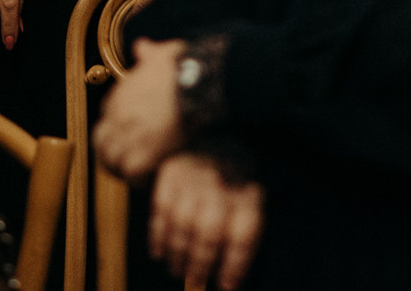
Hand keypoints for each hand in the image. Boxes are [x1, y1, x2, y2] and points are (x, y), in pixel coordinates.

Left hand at [94, 38, 184, 178]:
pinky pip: (132, 174)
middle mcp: (118, 116)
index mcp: (120, 95)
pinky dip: (140, 179)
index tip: (132, 138)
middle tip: (129, 164)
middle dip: (112, 155)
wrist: (200, 83)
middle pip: (102, 144)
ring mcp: (128, 135)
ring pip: (113, 161)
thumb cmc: (186, 67)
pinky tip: (151, 178)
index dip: (119, 132)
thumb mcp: (163, 53)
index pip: (106, 121)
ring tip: (141, 175)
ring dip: (126, 169)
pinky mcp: (143, 154)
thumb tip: (141, 46)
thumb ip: (148, 53)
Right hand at [149, 154, 264, 290]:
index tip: (226, 287)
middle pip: (209, 233)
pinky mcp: (170, 174)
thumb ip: (244, 232)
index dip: (235, 267)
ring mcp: (194, 177)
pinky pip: (159, 211)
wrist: (213, 135)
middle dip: (200, 265)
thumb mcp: (253, 198)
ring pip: (182, 225)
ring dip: (177, 255)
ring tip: (177, 271)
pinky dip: (157, 237)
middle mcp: (222, 184)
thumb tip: (232, 281)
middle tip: (194, 283)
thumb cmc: (235, 179)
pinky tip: (159, 254)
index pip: (243, 237)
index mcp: (249, 194)